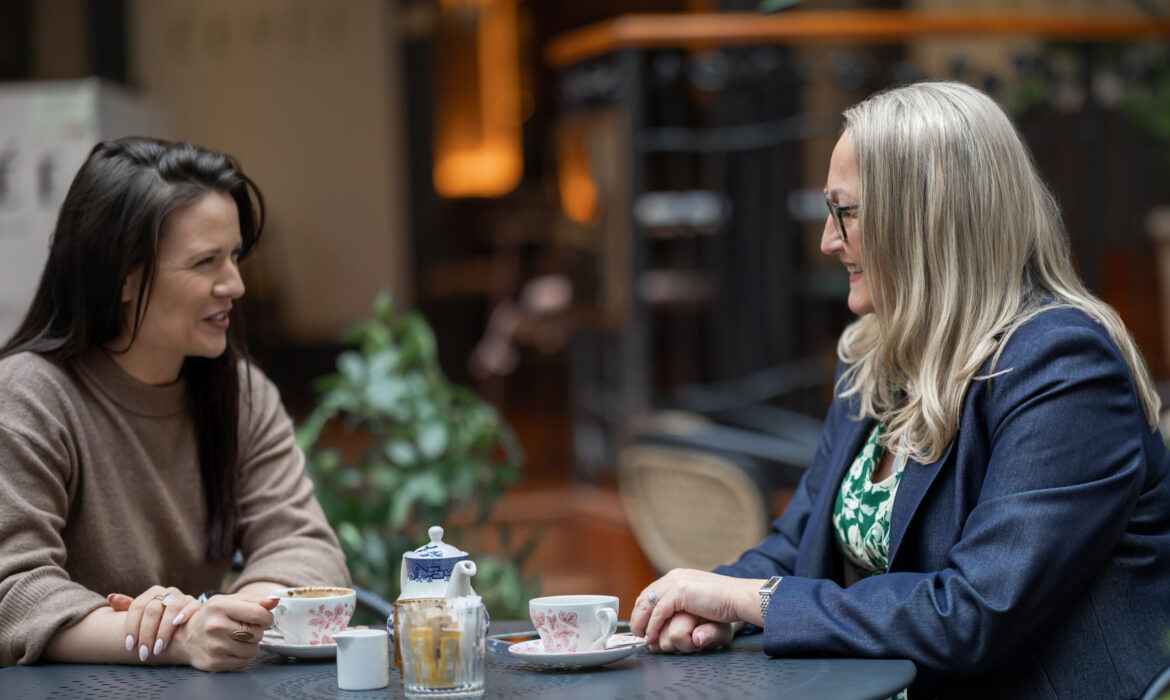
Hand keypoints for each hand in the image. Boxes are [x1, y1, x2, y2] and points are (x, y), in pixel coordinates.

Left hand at [107, 586, 200, 660]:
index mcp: (152, 592)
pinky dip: (185, 614)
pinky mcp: (197, 603)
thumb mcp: (143, 612)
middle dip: (147, 634)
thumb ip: (127, 606)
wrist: (185, 613)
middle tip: (144, 652)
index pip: (137, 606)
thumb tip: (111, 598)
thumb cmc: (160, 616)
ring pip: (172, 608)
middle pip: (153, 610)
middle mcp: (167, 592)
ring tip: (159, 648)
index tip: (129, 645)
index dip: (132, 626)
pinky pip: (193, 606)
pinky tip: (177, 625)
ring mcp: (183, 597)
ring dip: (163, 630)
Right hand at [167, 594, 278, 671]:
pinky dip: (242, 656)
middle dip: (257, 631)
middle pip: (257, 633)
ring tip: (238, 638)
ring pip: (252, 650)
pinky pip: (244, 662)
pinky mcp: (215, 663)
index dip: (268, 617)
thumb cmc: (211, 617)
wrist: (184, 638)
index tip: (266, 619)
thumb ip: (254, 599)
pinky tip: (231, 648)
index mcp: (220, 606)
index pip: (257, 613)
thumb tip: (275, 601)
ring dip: (251, 645)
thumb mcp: (229, 601)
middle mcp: (215, 626)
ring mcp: (214, 646)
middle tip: (246, 628)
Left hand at [630, 569, 762, 650]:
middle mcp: (674, 576)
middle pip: (645, 596)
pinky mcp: (680, 592)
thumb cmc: (724, 602)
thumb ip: (684, 603)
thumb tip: (670, 614)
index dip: (642, 609)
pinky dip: (652, 626)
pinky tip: (651, 636)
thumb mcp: (698, 600)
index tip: (639, 624)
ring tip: (641, 637)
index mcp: (678, 576)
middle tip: (636, 633)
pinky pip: (658, 612)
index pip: (651, 592)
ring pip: (648, 604)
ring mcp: (676, 582)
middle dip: (638, 616)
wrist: (738, 598)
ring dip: (641, 623)